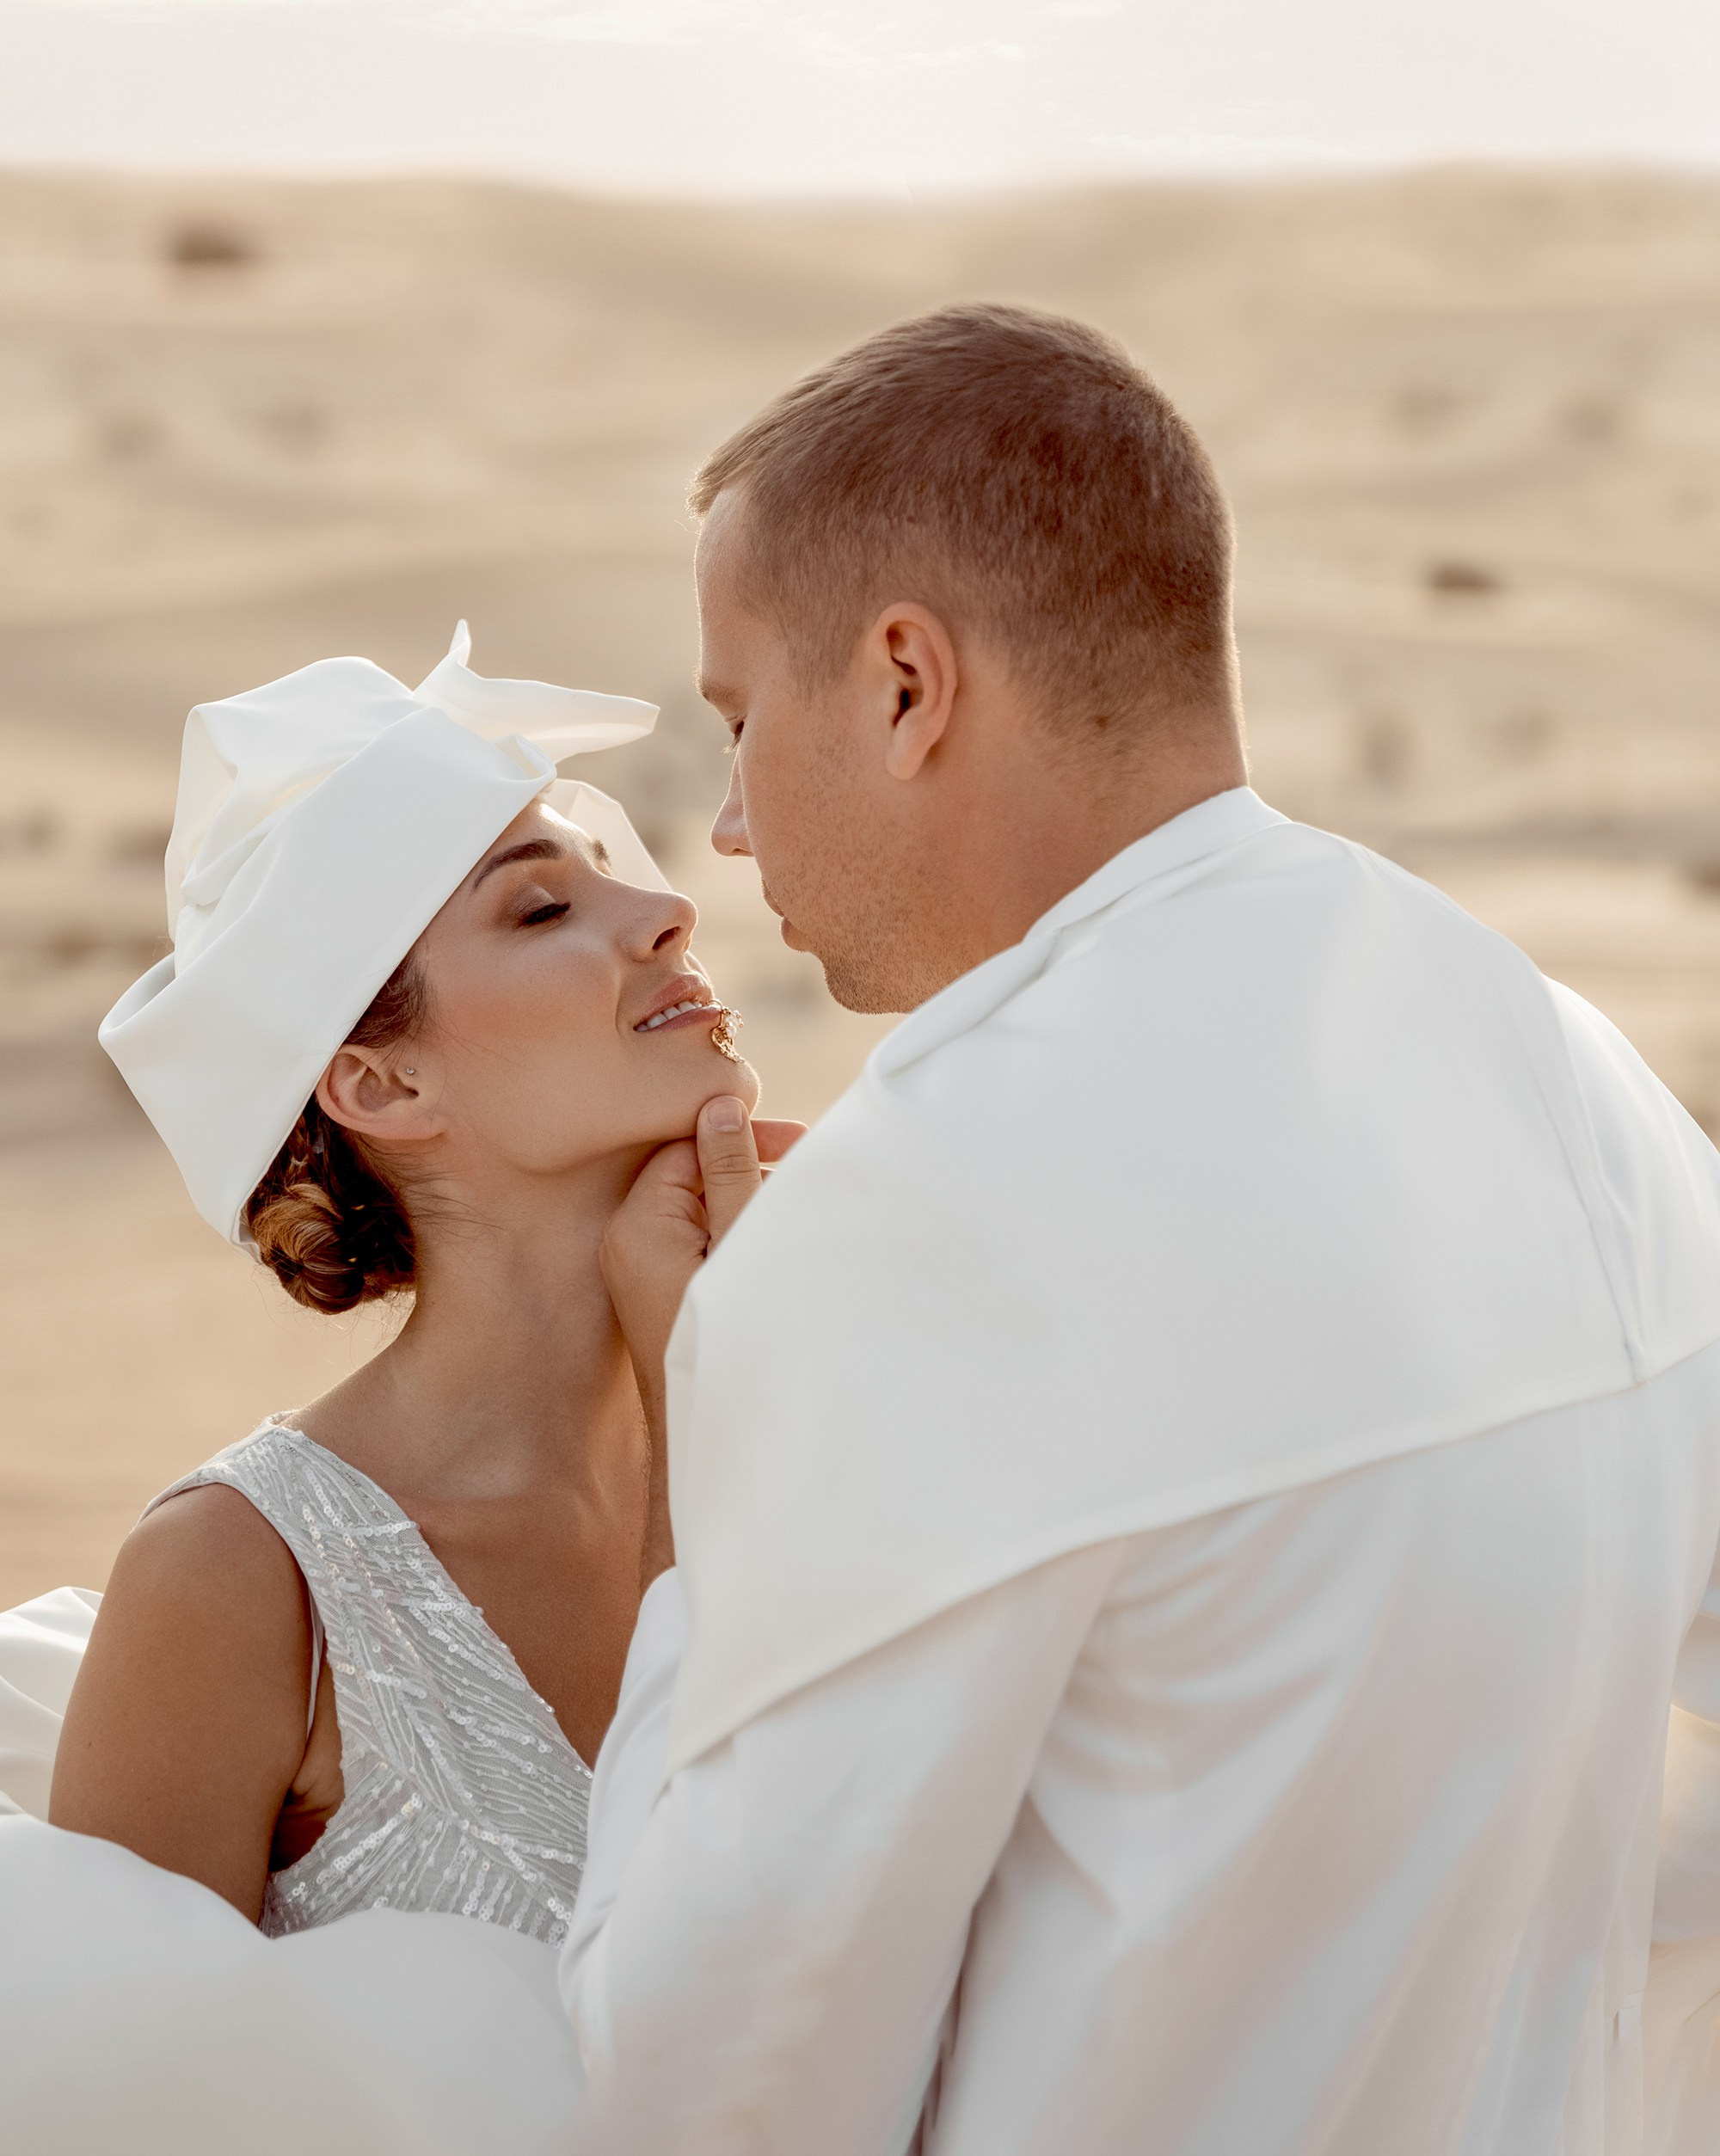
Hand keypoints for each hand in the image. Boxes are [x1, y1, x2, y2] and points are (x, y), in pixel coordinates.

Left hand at [602, 1099, 804, 1386]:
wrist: (710, 1428)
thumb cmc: (732, 1335)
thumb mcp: (738, 1240)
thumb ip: (729, 1171)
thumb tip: (718, 1104)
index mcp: (637, 1226)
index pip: (684, 1148)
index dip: (739, 1135)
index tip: (797, 1136)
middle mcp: (627, 1243)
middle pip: (688, 1174)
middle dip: (746, 1163)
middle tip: (807, 1157)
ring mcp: (640, 1270)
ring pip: (695, 1206)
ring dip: (744, 1195)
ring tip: (799, 1196)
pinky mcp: (658, 1291)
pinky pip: (693, 1239)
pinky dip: (731, 1227)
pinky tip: (774, 1229)